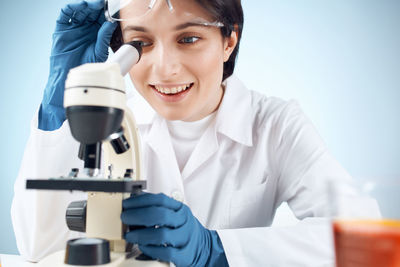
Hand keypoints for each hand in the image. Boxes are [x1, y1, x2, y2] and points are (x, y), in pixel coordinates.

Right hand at [39, 0, 116, 130]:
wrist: (69, 81)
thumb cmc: (86, 70)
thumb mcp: (99, 52)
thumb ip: (104, 38)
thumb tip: (110, 25)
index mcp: (97, 34)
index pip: (103, 19)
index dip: (108, 12)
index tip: (115, 7)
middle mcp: (86, 29)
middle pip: (92, 12)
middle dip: (99, 7)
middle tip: (105, 3)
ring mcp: (74, 28)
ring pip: (80, 11)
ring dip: (87, 5)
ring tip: (95, 4)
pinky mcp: (62, 30)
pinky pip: (65, 15)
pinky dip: (72, 8)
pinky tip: (80, 6)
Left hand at [121, 193, 227, 266]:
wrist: (204, 248)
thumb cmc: (184, 230)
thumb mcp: (175, 215)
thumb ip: (159, 209)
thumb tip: (134, 203)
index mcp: (180, 209)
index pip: (160, 199)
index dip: (140, 200)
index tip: (126, 204)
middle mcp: (184, 221)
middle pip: (159, 215)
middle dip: (137, 216)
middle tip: (125, 218)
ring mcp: (185, 237)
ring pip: (161, 234)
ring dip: (141, 235)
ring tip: (130, 236)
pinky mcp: (184, 254)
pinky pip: (165, 252)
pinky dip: (150, 249)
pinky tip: (143, 247)